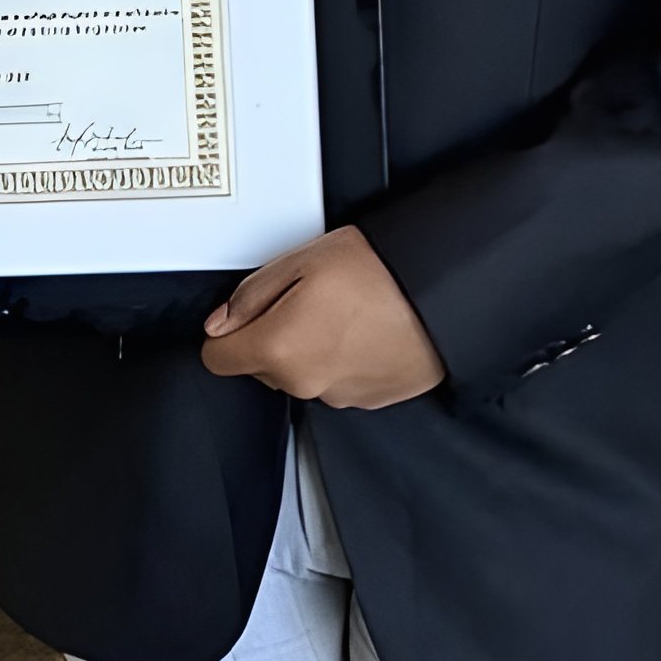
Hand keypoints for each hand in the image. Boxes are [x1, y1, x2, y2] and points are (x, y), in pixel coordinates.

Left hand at [199, 225, 443, 408]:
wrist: (443, 295)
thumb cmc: (380, 273)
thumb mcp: (302, 260)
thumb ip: (250, 295)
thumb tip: (221, 322)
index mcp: (278, 348)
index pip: (217, 359)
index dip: (227, 333)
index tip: (244, 316)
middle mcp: (304, 383)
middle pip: (261, 367)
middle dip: (272, 336)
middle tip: (306, 299)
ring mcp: (338, 396)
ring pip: (300, 375)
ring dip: (310, 349)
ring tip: (344, 311)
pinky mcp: (368, 400)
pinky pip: (336, 382)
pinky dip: (342, 360)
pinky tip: (364, 329)